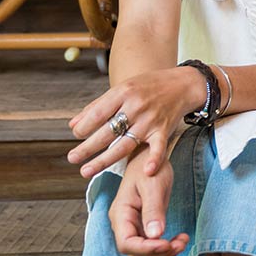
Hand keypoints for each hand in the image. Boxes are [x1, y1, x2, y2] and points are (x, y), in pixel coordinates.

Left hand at [68, 66, 201, 178]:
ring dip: (104, 160)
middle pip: (107, 132)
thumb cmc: (149, 86)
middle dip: (87, 147)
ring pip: (125, 144)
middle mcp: (136, 107)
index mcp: (123, 93)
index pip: (97, 114)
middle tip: (72, 158)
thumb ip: (98, 106)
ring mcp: (150, 120)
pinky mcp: (164, 130)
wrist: (183, 84)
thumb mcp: (122, 89)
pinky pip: (159, 147)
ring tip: (86, 171)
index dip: (83, 127)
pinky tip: (147, 171)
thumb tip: (73, 125)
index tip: (77, 135)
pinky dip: (154, 159)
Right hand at [109, 152, 187, 255]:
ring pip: (143, 254)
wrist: (150, 159)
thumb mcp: (153, 185)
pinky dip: (165, 248)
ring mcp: (132, 227)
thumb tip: (156, 235)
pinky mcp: (143, 228)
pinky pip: (151, 246)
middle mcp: (123, 224)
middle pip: (134, 253)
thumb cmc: (150, 167)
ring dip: (163, 254)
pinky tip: (180, 239)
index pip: (126, 243)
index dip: (146, 249)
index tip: (167, 244)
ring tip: (183, 241)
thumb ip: (153, 210)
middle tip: (181, 243)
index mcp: (120, 213)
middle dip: (158, 253)